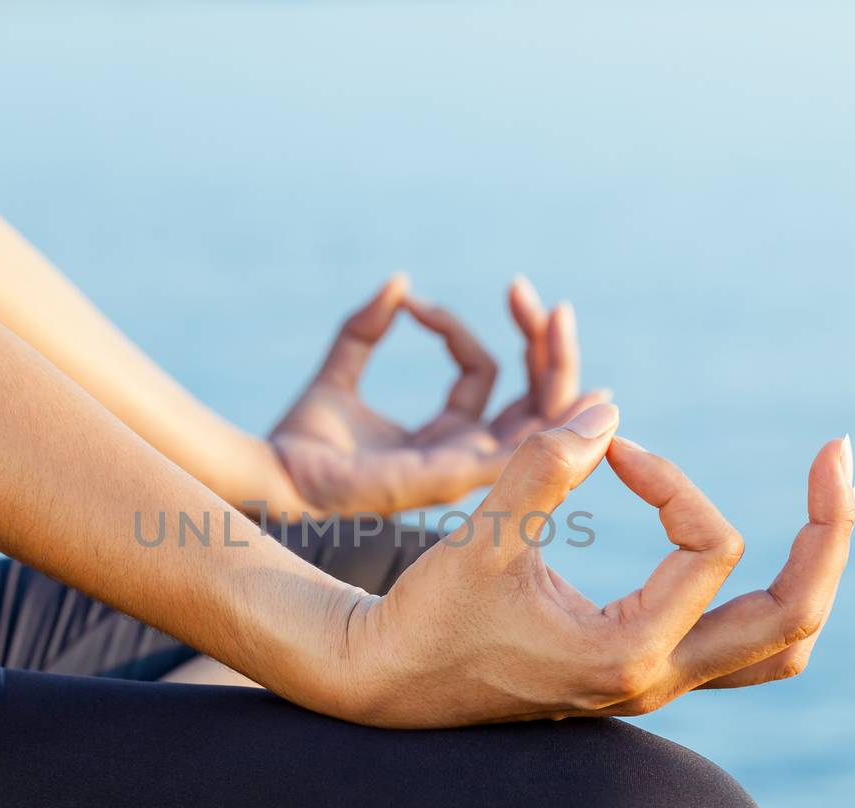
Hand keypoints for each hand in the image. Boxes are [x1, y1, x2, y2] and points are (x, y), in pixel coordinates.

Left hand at [268, 274, 608, 515]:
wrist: (277, 475)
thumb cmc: (301, 443)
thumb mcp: (338, 371)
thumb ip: (365, 328)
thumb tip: (399, 282)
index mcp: (442, 436)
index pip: (481, 374)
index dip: (457, 330)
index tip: (412, 305)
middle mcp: (463, 455)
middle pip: (532, 401)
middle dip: (543, 346)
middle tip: (531, 294)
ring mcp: (466, 470)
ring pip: (542, 421)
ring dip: (559, 367)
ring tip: (558, 315)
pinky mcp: (460, 477)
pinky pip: (528, 449)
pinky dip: (560, 418)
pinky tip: (577, 384)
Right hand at [327, 403, 854, 727]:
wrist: (390, 682)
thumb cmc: (428, 614)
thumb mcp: (482, 537)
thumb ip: (544, 464)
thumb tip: (612, 408)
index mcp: (626, 651)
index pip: (708, 544)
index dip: (671, 475)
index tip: (611, 447)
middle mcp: (655, 678)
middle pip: (793, 617)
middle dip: (829, 534)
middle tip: (839, 457)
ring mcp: (653, 683)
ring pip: (778, 645)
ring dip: (811, 573)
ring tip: (827, 506)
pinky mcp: (639, 673)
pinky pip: (739, 647)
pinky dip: (765, 593)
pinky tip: (759, 543)